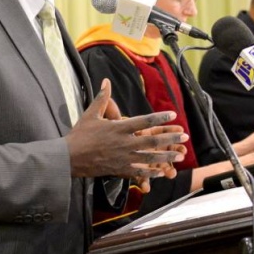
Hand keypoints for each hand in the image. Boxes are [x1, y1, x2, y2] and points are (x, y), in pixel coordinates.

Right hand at [68, 80, 187, 179]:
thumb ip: (102, 98)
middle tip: (185, 136)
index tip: (173, 114)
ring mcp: (123, 158)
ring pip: (149, 158)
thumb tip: (105, 80)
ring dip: (166, 156)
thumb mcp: (91, 114)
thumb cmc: (79, 135)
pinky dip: (151, 172)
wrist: (68, 158)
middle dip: (170, 138)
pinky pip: (138, 172)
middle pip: (152, 141)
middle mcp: (124, 143)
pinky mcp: (119, 170)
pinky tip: (162, 171)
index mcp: (118, 128)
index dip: (160, 118)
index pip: (144, 121)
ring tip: (180, 154)